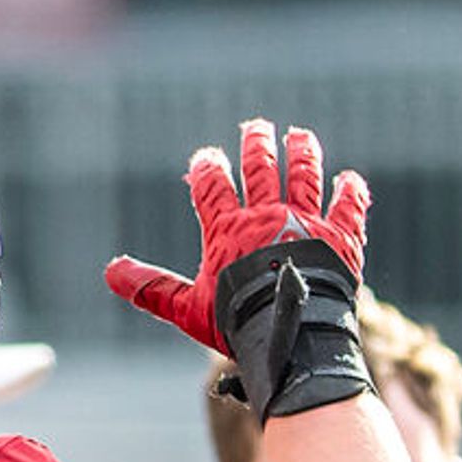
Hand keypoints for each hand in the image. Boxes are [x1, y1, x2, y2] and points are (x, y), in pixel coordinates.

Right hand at [109, 118, 370, 357]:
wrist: (294, 334)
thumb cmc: (239, 324)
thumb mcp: (188, 308)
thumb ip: (153, 288)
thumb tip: (110, 272)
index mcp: (229, 230)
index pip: (212, 187)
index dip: (208, 168)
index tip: (208, 156)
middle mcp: (268, 218)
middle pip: (260, 170)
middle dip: (256, 145)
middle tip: (257, 127)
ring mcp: (307, 224)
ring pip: (304, 178)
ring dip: (302, 154)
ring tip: (300, 136)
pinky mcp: (342, 238)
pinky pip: (348, 208)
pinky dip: (350, 192)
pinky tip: (351, 179)